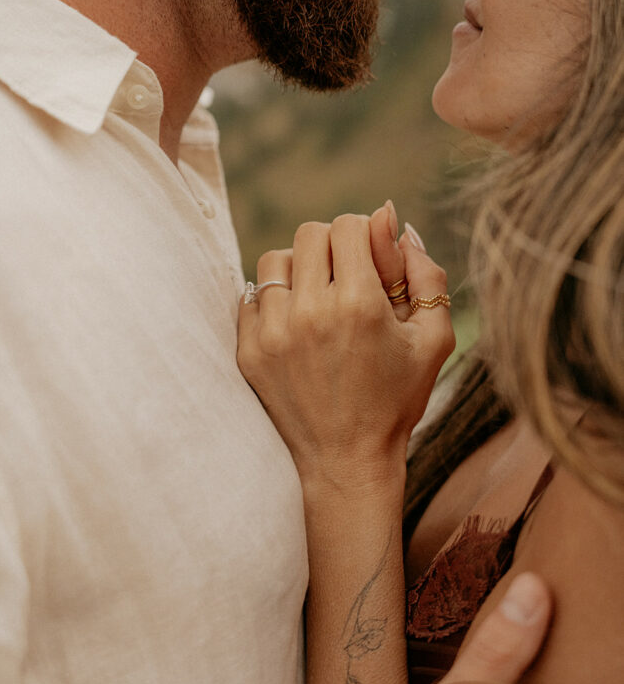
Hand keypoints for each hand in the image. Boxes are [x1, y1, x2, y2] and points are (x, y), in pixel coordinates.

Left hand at [237, 211, 454, 485]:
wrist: (347, 461)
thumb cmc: (397, 400)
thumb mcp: (434, 340)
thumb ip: (425, 274)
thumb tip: (396, 222)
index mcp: (359, 304)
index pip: (348, 226)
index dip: (365, 235)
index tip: (371, 263)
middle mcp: (310, 312)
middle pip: (310, 234)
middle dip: (332, 246)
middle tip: (346, 277)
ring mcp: (273, 332)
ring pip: (274, 259)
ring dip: (298, 268)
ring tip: (316, 297)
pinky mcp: (249, 351)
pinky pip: (251, 296)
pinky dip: (273, 300)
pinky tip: (296, 324)